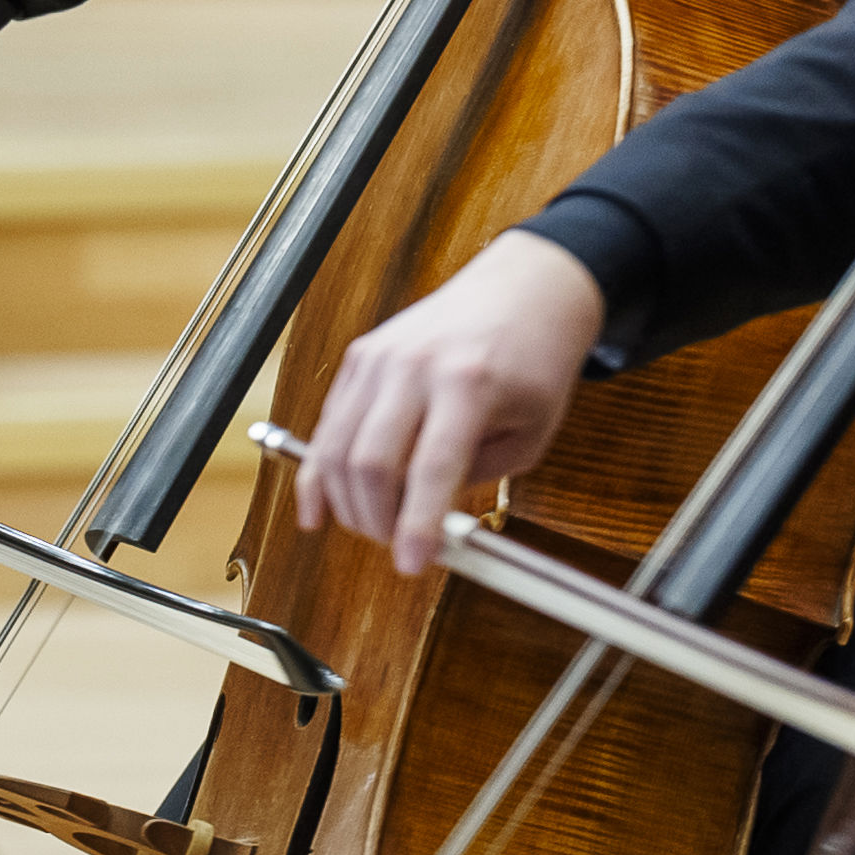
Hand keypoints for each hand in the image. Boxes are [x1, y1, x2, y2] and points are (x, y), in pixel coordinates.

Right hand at [293, 236, 604, 576]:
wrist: (524, 289)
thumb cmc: (535, 360)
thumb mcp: (531, 433)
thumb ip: (477, 478)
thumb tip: (426, 525)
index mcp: (468, 382)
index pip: (430, 468)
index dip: (416, 525)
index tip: (413, 565)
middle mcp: (415, 365)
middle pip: (369, 463)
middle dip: (378, 521)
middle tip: (398, 546)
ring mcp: (380, 357)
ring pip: (337, 448)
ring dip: (346, 503)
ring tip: (372, 529)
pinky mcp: (360, 356)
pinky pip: (327, 425)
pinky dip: (319, 473)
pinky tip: (319, 508)